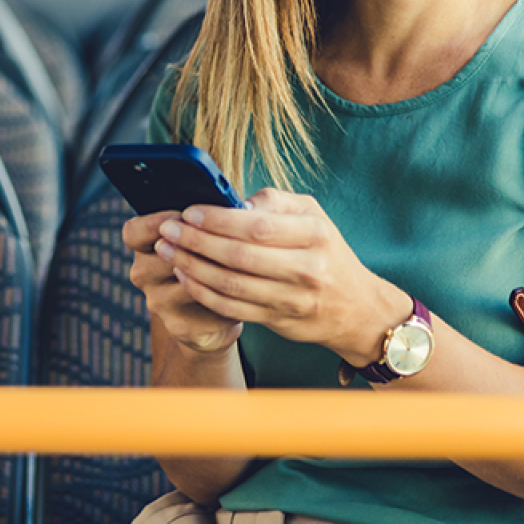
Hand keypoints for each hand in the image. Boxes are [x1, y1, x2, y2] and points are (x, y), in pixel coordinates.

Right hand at [124, 209, 242, 355]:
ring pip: (185, 281)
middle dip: (193, 246)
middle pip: (161, 255)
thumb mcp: (208, 235)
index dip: (155, 222)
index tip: (182, 216)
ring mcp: (157, 302)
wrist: (215, 314)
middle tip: (220, 237)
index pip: (133, 232)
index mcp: (144, 246)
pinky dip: (225, 294)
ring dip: (214, 270)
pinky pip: (204, 304)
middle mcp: (143, 274)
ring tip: (241, 262)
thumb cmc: (214, 260)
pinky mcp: (178, 325)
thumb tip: (240, 207)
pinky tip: (242, 288)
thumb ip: (214, 219)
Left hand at [152, 189, 404, 365]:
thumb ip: (274, 202)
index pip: (258, 226)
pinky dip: (202, 292)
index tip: (189, 212)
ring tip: (167, 251)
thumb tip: (233, 202)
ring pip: (231, 285)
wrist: (357, 308)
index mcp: (315, 235)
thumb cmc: (326, 251)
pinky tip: (184, 276)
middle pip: (239, 256)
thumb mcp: (312, 216)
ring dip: (191, 267)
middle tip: (167, 230)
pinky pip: (232, 308)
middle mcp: (307, 269)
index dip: (218, 220)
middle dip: (195, 242)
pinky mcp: (279, 321)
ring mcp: (293, 299)